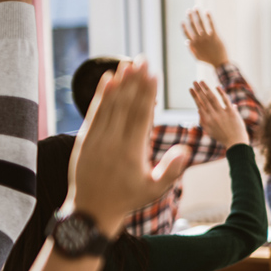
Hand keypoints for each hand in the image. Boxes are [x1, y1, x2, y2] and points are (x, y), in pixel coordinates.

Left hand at [67, 58, 189, 237]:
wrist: (91, 211)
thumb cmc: (128, 199)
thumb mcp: (155, 190)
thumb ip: (171, 170)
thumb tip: (185, 149)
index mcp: (131, 152)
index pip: (141, 115)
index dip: (147, 93)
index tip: (153, 75)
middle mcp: (112, 142)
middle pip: (126, 105)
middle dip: (135, 80)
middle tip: (143, 60)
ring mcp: (96, 139)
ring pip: (109, 105)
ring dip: (119, 82)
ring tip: (127, 63)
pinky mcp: (85, 139)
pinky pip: (95, 112)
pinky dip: (101, 95)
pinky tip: (107, 79)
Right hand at [182, 8, 228, 66]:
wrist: (220, 63)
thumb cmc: (208, 60)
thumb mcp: (197, 57)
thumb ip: (191, 49)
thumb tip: (186, 41)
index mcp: (194, 44)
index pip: (187, 33)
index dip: (184, 27)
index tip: (183, 21)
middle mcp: (199, 39)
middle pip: (193, 25)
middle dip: (190, 17)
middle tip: (188, 10)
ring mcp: (207, 37)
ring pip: (200, 23)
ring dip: (197, 14)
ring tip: (196, 8)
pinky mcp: (215, 36)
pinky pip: (211, 24)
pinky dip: (209, 17)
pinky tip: (207, 11)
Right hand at [189, 81, 248, 147]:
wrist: (236, 142)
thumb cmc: (222, 137)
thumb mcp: (209, 130)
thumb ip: (202, 120)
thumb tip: (198, 109)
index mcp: (207, 120)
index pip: (199, 104)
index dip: (194, 96)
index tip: (191, 88)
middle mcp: (213, 116)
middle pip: (204, 99)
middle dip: (198, 90)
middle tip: (194, 81)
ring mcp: (222, 113)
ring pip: (212, 98)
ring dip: (206, 88)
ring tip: (202, 81)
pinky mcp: (231, 112)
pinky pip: (225, 100)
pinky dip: (221, 93)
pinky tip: (217, 86)